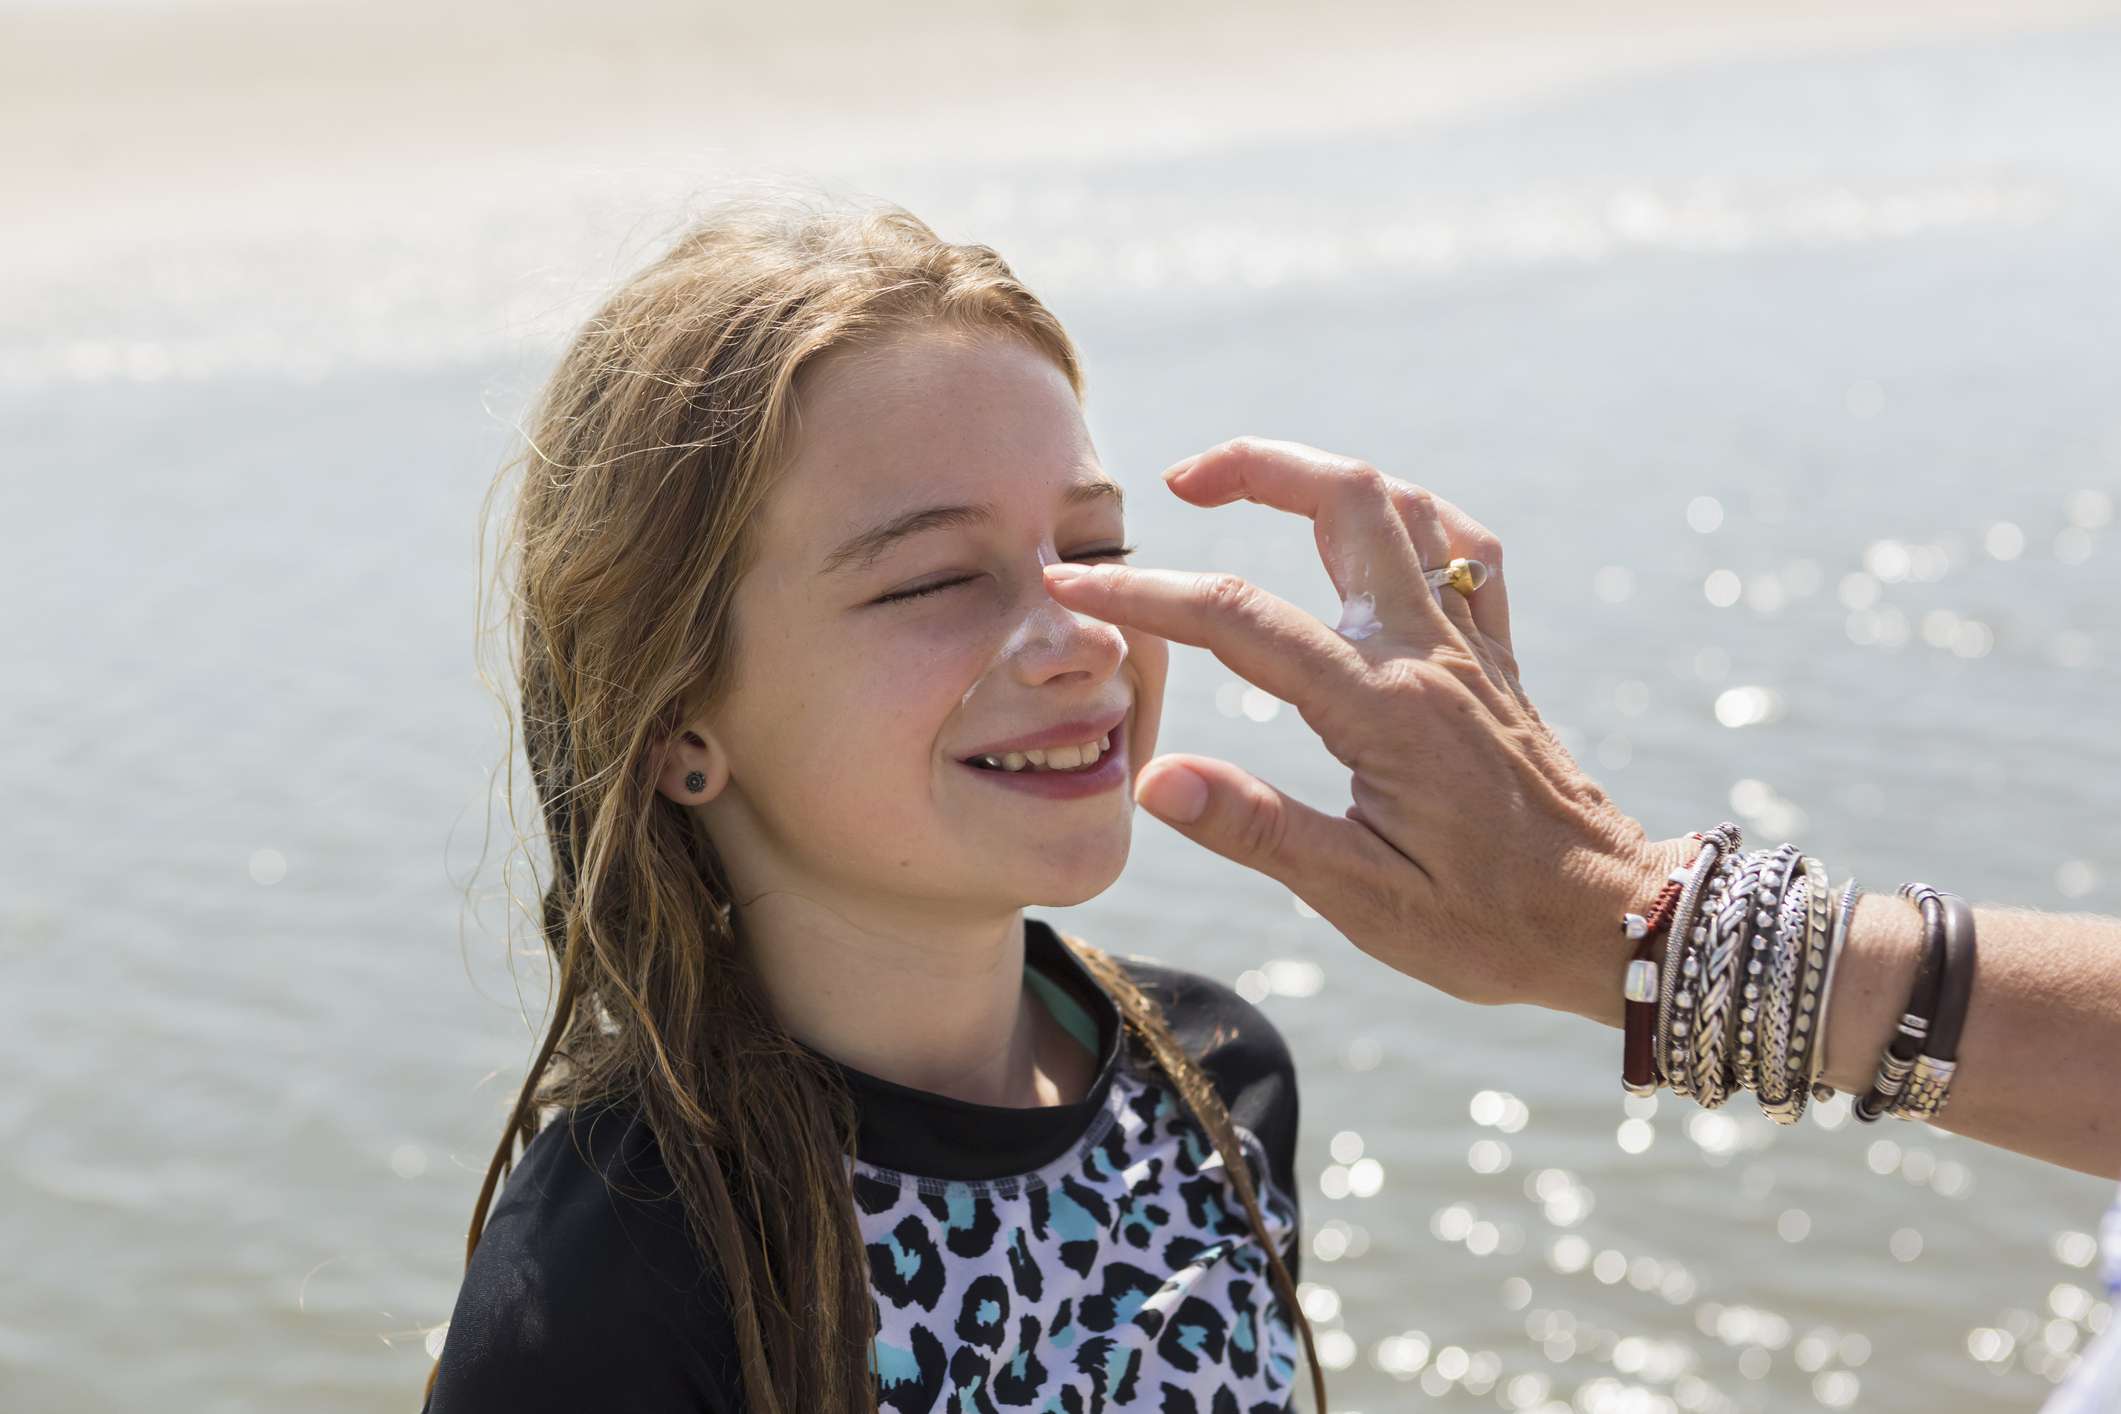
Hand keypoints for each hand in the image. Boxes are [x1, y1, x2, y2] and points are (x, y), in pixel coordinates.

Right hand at [1044, 437, 1692, 1022]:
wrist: (1613, 924)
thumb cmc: (1488, 924)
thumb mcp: (1363, 900)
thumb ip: (1257, 830)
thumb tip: (1156, 779)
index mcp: (1384, 709)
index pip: (1241, 623)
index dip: (1148, 596)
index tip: (1075, 585)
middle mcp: (1429, 654)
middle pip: (1344, 500)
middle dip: (1253, 467)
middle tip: (1178, 484)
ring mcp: (1471, 647)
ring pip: (1402, 505)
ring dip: (1320, 478)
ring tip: (1251, 492)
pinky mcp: (1497, 660)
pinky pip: (1462, 549)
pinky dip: (1408, 518)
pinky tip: (1373, 537)